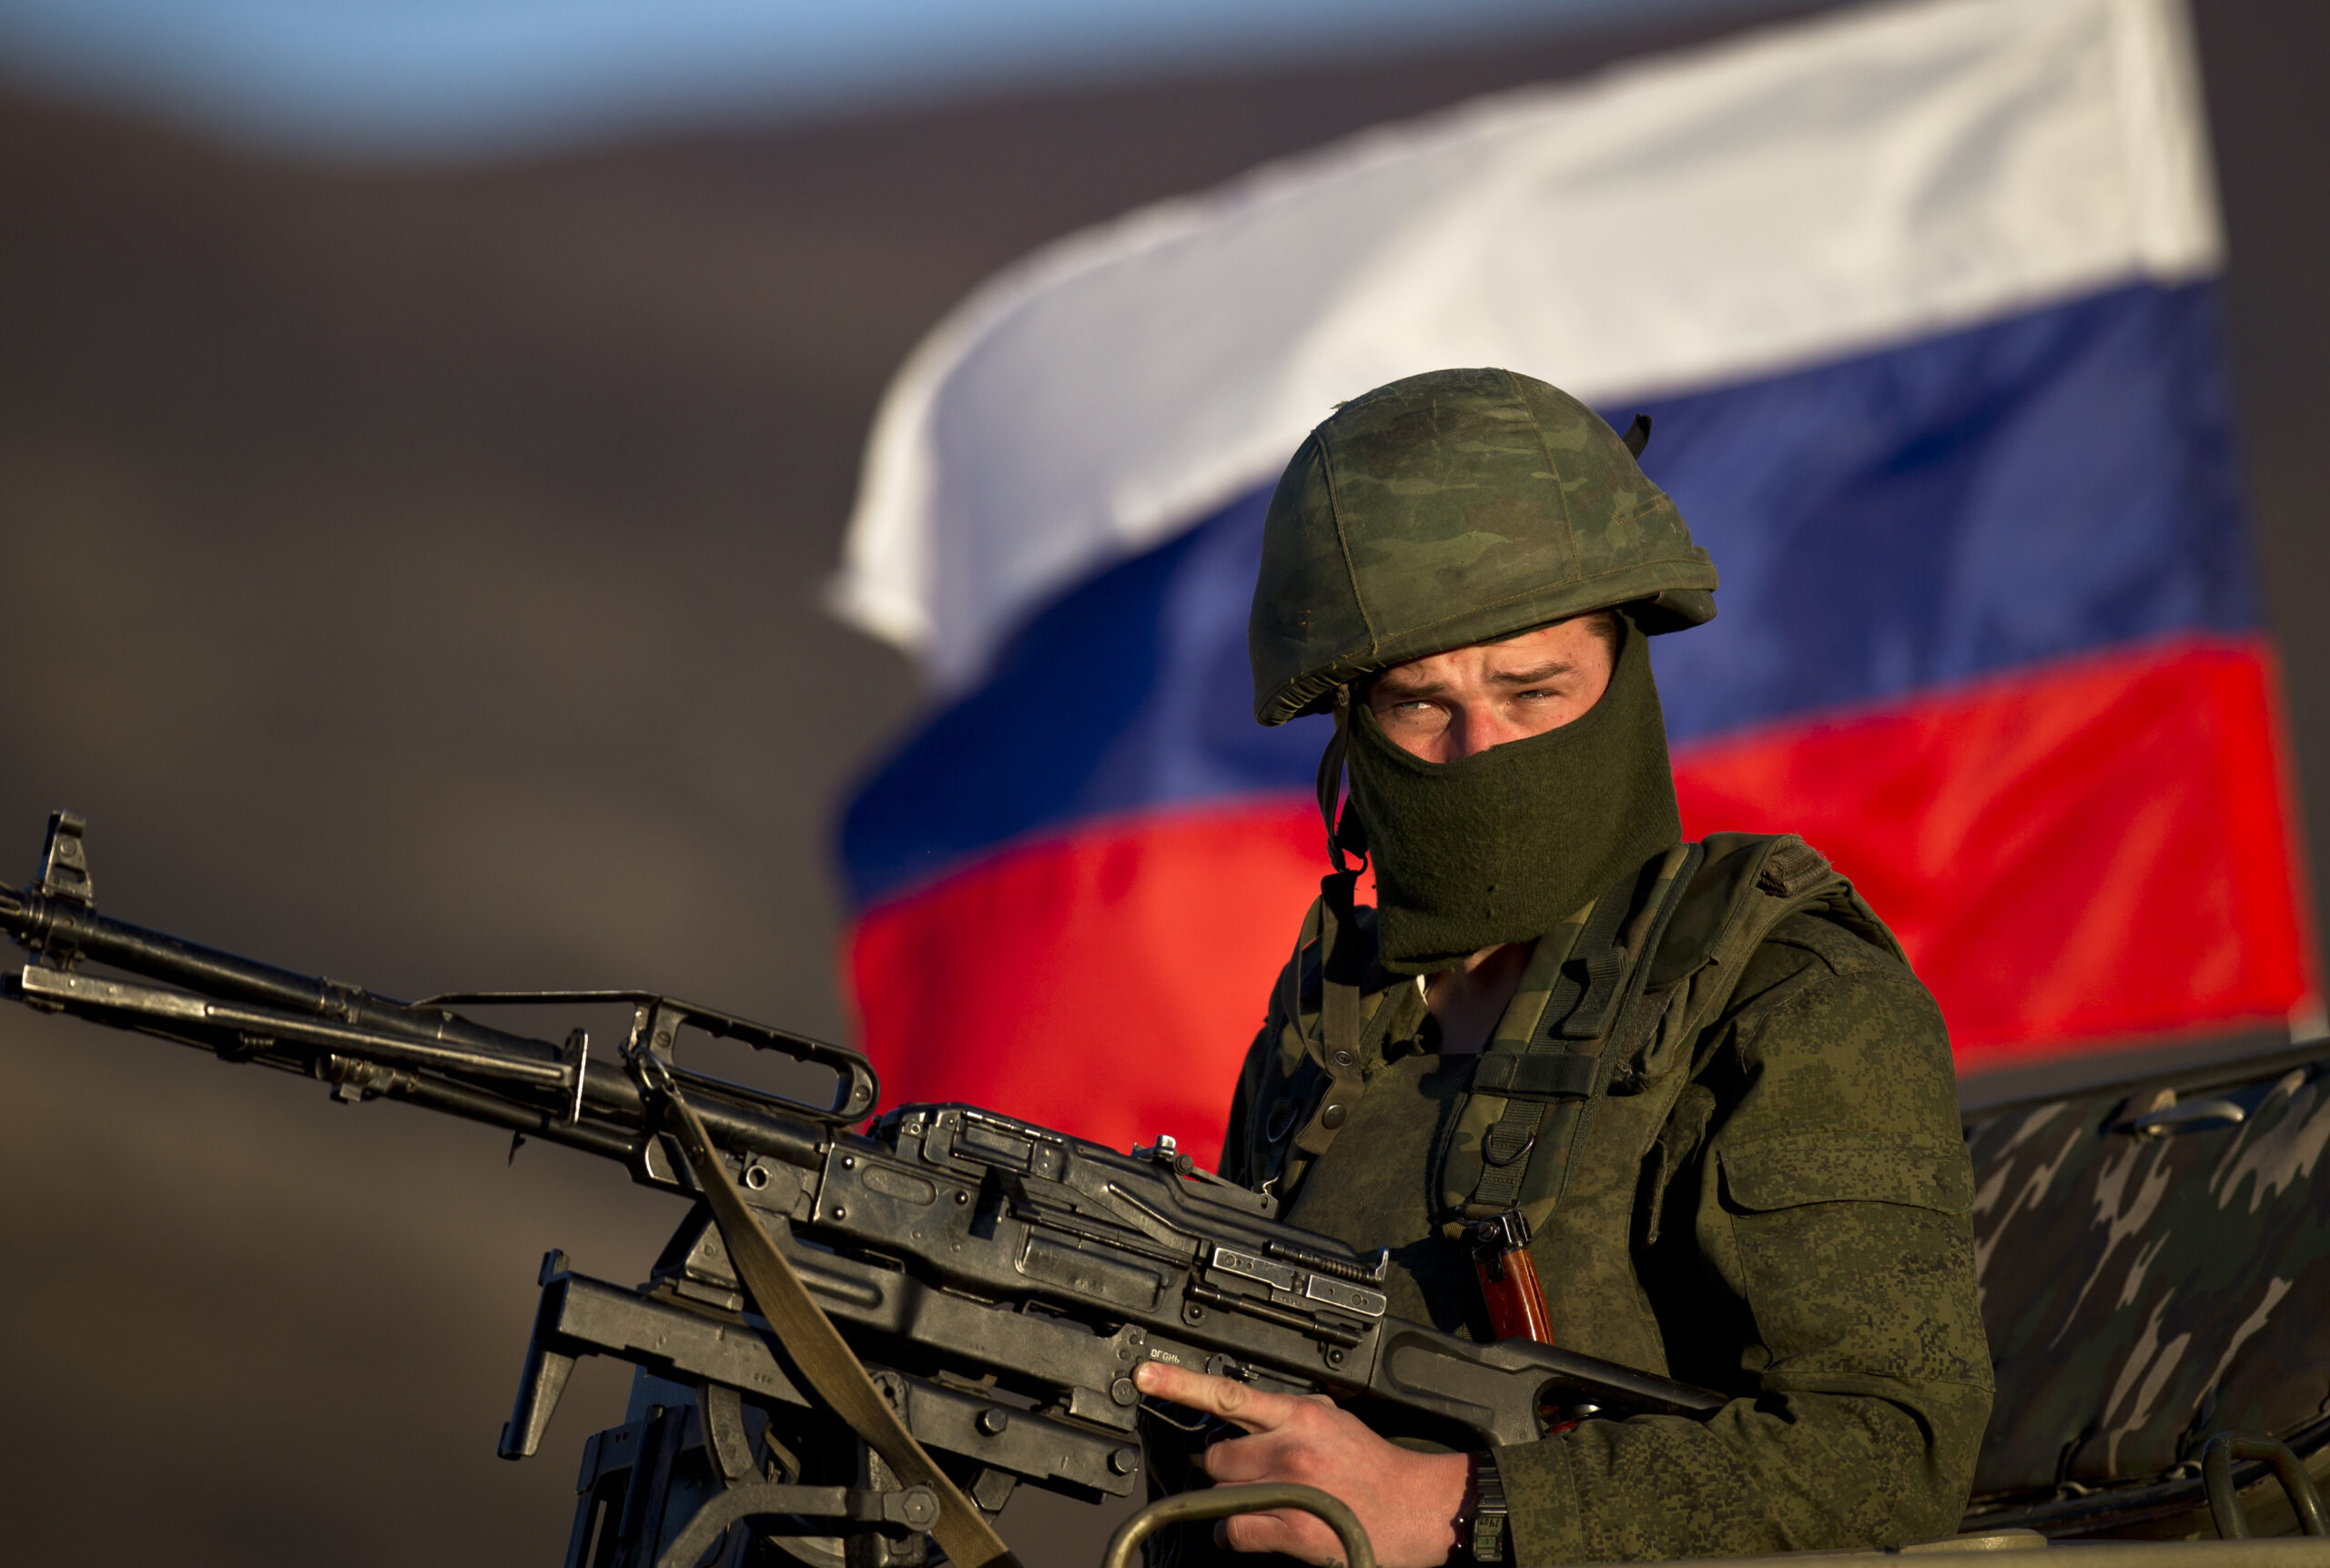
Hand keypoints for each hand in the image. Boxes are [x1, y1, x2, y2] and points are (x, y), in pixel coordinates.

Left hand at [1133, 1360, 1467, 1567]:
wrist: (1416, 1508)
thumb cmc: (1376, 1466)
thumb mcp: (1334, 1420)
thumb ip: (1291, 1414)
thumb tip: (1252, 1411)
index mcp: (1299, 1415)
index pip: (1228, 1393)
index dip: (1181, 1384)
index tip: (1146, 1374)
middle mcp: (1289, 1449)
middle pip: (1216, 1456)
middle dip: (1227, 1467)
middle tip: (1254, 1475)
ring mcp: (1287, 1491)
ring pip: (1222, 1494)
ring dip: (1233, 1501)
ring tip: (1262, 1501)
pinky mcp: (1290, 1531)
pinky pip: (1234, 1531)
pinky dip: (1235, 1533)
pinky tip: (1256, 1528)